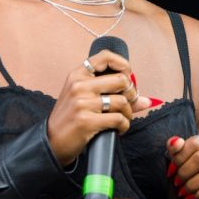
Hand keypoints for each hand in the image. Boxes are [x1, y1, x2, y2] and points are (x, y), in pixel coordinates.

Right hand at [46, 50, 151, 165]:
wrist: (52, 141)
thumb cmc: (71, 118)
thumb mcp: (85, 99)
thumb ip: (113, 94)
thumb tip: (147, 100)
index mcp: (78, 75)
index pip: (105, 57)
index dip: (123, 64)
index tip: (127, 77)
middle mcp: (79, 85)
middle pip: (120, 80)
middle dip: (131, 94)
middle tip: (128, 104)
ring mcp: (82, 103)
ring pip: (121, 101)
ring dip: (129, 113)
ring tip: (124, 119)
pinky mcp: (86, 121)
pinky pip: (118, 119)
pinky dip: (124, 125)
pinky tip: (119, 129)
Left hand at [166, 133, 198, 198]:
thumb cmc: (197, 160)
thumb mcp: (186, 151)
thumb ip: (176, 146)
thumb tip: (174, 142)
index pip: (195, 143)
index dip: (179, 157)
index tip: (171, 169)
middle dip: (185, 172)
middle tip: (176, 181)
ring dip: (192, 185)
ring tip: (182, 190)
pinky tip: (192, 196)